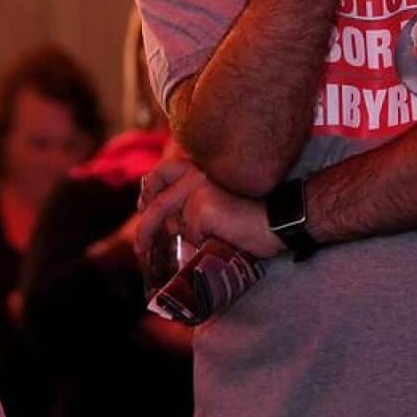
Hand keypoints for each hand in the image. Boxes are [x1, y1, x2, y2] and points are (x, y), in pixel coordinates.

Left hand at [136, 159, 283, 259]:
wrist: (275, 222)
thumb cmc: (247, 220)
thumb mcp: (212, 208)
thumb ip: (189, 207)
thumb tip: (164, 223)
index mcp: (198, 169)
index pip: (162, 172)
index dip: (148, 190)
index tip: (144, 208)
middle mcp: (195, 173)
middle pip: (156, 194)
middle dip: (145, 221)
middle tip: (141, 243)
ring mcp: (197, 188)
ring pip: (167, 216)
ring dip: (167, 235)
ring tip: (170, 247)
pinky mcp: (202, 206)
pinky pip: (188, 231)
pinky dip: (197, 242)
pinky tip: (214, 241)